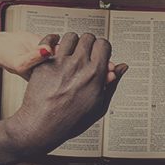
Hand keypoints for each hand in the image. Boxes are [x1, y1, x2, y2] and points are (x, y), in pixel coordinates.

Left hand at [4, 32, 128, 153]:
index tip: (100, 53)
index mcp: (94, 74)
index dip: (103, 48)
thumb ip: (112, 83)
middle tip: (86, 52)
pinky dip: (52, 41)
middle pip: (88, 37)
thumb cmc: (70, 121)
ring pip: (70, 36)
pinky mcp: (44, 64)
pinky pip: (49, 42)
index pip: (104, 44)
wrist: (42, 127)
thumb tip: (122, 68)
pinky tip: (54, 47)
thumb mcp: (99, 106)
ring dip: (72, 42)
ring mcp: (60, 63)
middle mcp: (78, 65)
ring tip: (70, 51)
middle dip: (89, 43)